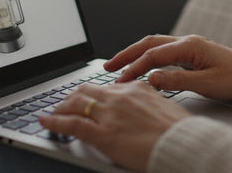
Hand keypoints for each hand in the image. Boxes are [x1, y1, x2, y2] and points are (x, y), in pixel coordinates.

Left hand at [39, 81, 189, 171]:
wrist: (184, 145)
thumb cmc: (180, 132)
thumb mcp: (165, 108)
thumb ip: (149, 103)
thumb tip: (142, 109)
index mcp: (137, 88)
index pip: (107, 87)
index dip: (92, 94)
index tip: (87, 99)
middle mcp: (120, 96)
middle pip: (86, 91)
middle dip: (72, 98)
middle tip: (64, 105)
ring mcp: (110, 114)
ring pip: (75, 104)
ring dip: (61, 108)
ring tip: (53, 114)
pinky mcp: (103, 133)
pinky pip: (71, 123)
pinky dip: (54, 121)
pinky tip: (46, 122)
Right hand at [104, 34, 231, 100]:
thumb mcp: (207, 84)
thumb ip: (178, 81)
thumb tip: (152, 78)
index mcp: (190, 46)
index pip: (153, 55)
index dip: (133, 68)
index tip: (119, 81)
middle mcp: (187, 41)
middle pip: (149, 44)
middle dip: (126, 54)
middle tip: (107, 68)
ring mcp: (190, 46)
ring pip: (155, 46)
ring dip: (136, 54)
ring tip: (118, 66)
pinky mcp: (192, 53)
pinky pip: (164, 52)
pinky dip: (148, 57)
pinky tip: (141, 67)